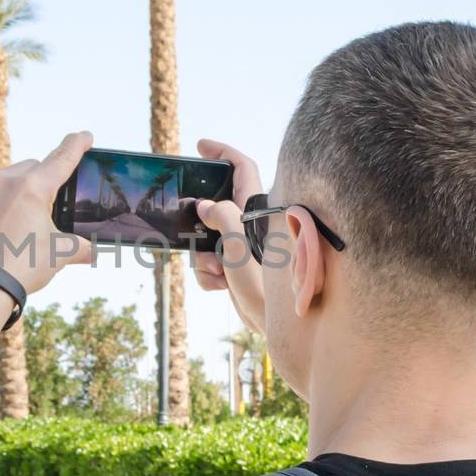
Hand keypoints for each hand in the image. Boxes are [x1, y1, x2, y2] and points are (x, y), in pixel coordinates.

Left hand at [0, 130, 94, 297]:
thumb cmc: (21, 267)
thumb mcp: (58, 254)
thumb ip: (79, 247)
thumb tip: (89, 250)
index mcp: (32, 187)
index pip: (62, 158)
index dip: (77, 145)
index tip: (85, 136)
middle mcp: (4, 182)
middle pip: (34, 169)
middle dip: (46, 181)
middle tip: (54, 205)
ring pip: (9, 181)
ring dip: (22, 193)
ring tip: (28, 223)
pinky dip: (2, 207)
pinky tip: (7, 231)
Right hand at [191, 137, 265, 333]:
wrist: (279, 329)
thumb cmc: (269, 289)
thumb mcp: (241, 251)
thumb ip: (224, 220)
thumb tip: (206, 206)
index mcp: (257, 211)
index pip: (241, 169)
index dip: (221, 152)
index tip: (200, 146)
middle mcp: (250, 224)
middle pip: (214, 208)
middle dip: (199, 227)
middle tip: (196, 241)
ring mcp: (242, 245)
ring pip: (207, 238)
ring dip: (203, 257)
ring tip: (218, 274)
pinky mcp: (237, 265)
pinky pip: (209, 261)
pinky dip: (208, 274)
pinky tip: (220, 286)